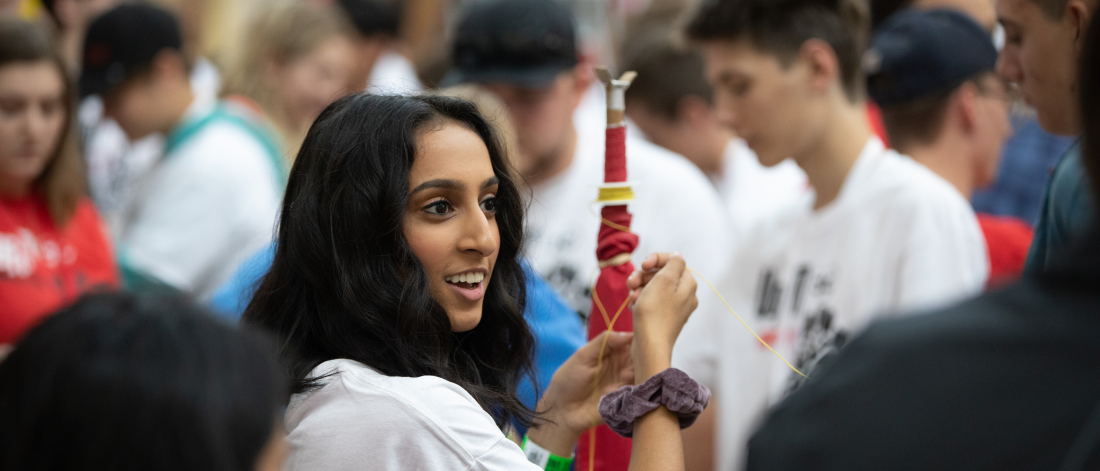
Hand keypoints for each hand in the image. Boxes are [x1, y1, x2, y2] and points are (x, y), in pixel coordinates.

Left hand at [528, 331, 633, 454]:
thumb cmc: (569, 380)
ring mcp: (625, 384)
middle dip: (640, 358)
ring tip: (624, 376)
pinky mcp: (626, 400)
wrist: (562, 411)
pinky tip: (619, 389)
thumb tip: (628, 334)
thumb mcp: (583, 356)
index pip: (632, 342)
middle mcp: (622, 367)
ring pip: (642, 374)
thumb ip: (604, 341)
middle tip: (632, 359)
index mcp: (612, 353)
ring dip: (636, 373)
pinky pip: (638, 392)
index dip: (639, 340)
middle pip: (641, 358)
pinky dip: (633, 389)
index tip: (642, 340)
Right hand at [626, 252, 697, 379]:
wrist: (649, 347)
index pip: (672, 261)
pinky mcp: (663, 319)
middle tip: (631, 284)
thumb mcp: (664, 280)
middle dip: (643, 276)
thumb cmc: (655, 313)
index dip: (655, 260)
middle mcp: (684, 296)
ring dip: (639, 289)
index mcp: (688, 284)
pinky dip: (640, 302)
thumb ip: (673, 263)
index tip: (643, 265)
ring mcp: (674, 309)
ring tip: (632, 298)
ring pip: (653, 289)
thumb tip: (677, 256)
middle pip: (661, 275)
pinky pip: (651, 303)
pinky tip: (633, 307)